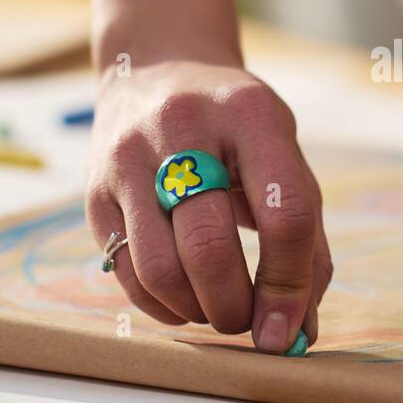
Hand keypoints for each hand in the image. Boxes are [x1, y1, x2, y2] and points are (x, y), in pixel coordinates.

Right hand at [85, 59, 331, 352]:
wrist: (158, 69)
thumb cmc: (239, 131)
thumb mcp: (284, 159)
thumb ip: (306, 240)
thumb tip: (300, 332)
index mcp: (251, 115)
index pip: (282, 213)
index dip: (289, 283)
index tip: (287, 329)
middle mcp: (184, 128)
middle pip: (210, 247)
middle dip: (235, 307)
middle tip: (249, 323)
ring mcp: (130, 157)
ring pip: (160, 268)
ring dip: (197, 311)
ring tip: (218, 310)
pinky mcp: (96, 189)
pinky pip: (126, 271)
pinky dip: (161, 306)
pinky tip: (185, 301)